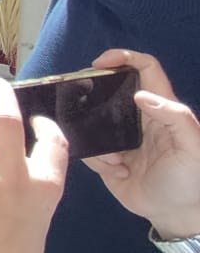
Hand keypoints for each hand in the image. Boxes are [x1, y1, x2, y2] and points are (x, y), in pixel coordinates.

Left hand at [0, 75, 67, 252]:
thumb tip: (14, 140)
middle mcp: (14, 177)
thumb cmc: (15, 238)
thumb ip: (30, 172)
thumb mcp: (39, 205)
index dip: (45, 124)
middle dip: (1, 95)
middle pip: (9, 123)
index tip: (35, 118)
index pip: (53, 141)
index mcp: (43, 183)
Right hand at [83, 50, 199, 239]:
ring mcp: (119, 137)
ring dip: (96, 138)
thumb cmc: (190, 180)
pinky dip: (97, 159)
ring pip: (92, 120)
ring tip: (116, 160)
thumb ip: (175, 118)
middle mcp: (137, 117)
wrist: (177, 215)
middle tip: (84, 105)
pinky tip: (117, 172)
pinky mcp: (106, 157)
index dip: (123, 58)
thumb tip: (140, 95)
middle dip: (94, 95)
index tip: (100, 63)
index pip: (144, 69)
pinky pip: (89, 148)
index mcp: (159, 108)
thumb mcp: (192, 148)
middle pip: (110, 89)